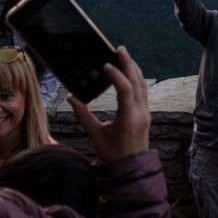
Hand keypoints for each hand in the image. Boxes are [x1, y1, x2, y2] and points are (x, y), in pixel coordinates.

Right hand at [69, 46, 150, 161]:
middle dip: (128, 64)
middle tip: (118, 49)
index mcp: (128, 119)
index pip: (125, 90)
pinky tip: (129, 72)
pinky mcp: (145, 113)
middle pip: (137, 82)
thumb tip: (71, 98)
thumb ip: (84, 116)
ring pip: (142, 85)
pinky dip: (136, 78)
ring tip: (124, 56)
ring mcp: (145, 112)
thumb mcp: (96, 135)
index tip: (105, 65)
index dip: (116, 75)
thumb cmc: (113, 155)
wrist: (132, 169)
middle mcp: (140, 113)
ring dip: (134, 69)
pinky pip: (143, 91)